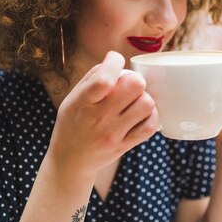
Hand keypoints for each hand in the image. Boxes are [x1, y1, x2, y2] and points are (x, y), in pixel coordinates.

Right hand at [45, 51, 158, 181]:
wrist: (70, 161)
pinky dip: (151, 115)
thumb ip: (93, 77)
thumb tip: (114, 60)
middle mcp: (99, 118)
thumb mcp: (73, 98)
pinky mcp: (124, 146)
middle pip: (134, 86)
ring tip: (134, 100)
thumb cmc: (73, 123)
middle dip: (134, 79)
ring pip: (146, 104)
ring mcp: (113, 134)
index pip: (104, 79)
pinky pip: (150, 126)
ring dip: (144, 97)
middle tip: (128, 84)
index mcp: (83, 102)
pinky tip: (141, 113)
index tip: (114, 60)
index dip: (115, 62)